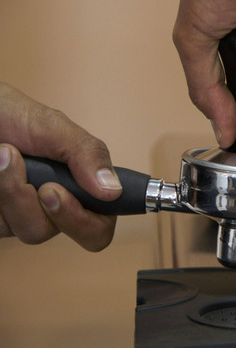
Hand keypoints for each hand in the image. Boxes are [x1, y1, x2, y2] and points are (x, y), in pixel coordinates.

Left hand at [0, 83, 121, 250]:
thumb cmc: (13, 115)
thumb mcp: (54, 127)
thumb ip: (87, 154)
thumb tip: (113, 191)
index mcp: (82, 187)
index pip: (100, 225)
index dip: (87, 221)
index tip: (57, 191)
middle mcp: (56, 206)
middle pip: (62, 232)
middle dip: (46, 205)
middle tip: (32, 177)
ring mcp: (24, 215)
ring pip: (30, 231)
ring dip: (13, 192)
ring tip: (3, 154)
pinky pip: (0, 227)